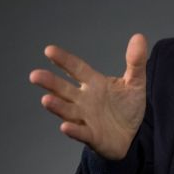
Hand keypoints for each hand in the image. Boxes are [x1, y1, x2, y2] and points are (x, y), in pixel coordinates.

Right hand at [29, 34, 147, 159]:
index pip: (76, 68)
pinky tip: (65, 127)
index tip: (49, 50)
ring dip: (57, 106)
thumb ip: (136, 62)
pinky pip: (81, 133)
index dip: (64, 60)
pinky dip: (73, 130)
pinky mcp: (92, 136)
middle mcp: (84, 100)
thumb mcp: (135, 82)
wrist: (133, 134)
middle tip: (35, 75)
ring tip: (46, 100)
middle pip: (64, 89)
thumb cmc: (128, 106)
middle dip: (50, 83)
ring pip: (68, 111)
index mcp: (94, 83)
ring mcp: (86, 118)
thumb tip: (139, 37)